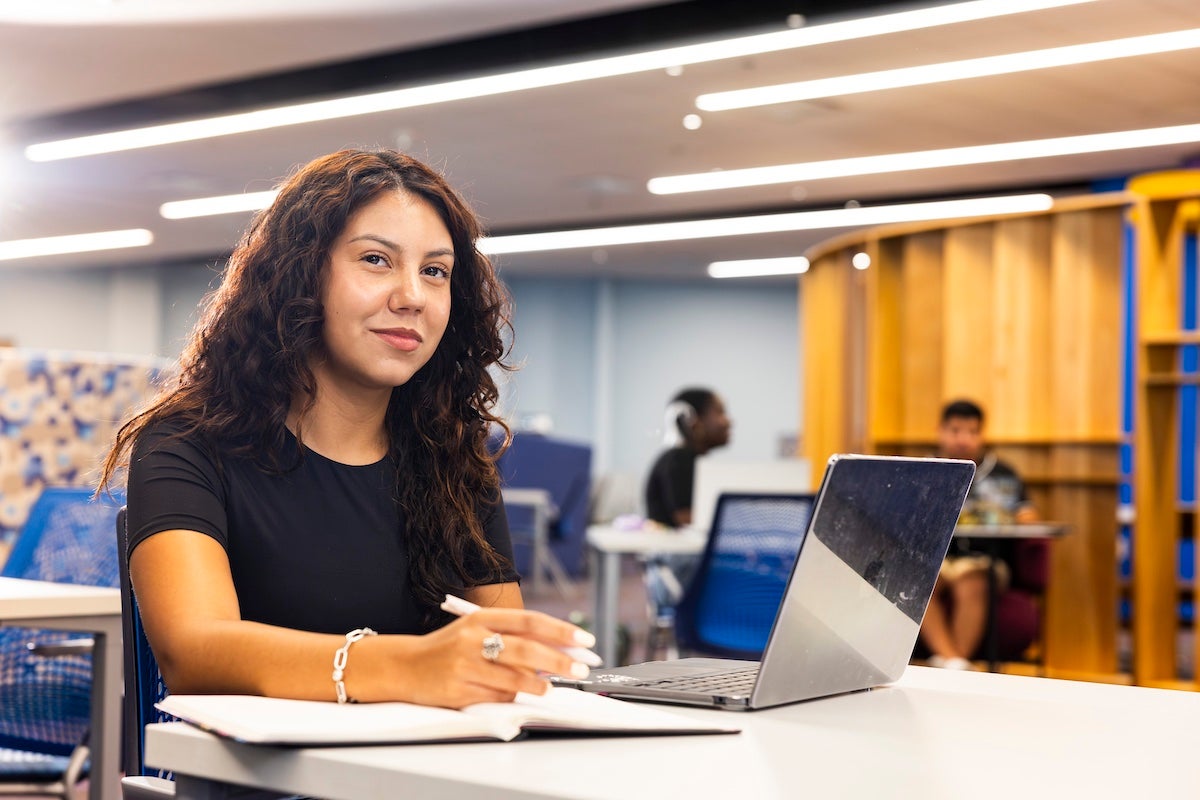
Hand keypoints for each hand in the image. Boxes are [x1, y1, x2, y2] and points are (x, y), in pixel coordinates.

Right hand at [398, 609, 591, 707]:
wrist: (404, 666)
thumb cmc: (448, 649)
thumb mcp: (476, 632)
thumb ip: (511, 638)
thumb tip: (556, 651)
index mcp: (480, 618)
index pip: (529, 620)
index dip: (560, 630)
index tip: (584, 640)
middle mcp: (473, 638)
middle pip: (525, 648)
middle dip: (559, 660)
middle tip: (580, 669)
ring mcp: (464, 665)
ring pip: (513, 677)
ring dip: (537, 684)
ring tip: (548, 688)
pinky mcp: (458, 691)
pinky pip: (496, 697)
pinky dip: (510, 698)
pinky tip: (511, 695)